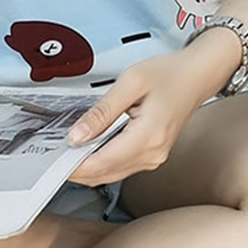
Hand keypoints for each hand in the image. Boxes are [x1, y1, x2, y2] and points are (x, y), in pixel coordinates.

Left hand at [66, 35, 240, 186]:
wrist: (197, 75)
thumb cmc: (169, 73)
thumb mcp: (131, 82)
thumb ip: (102, 111)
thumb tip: (77, 135)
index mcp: (148, 136)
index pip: (101, 163)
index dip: (73, 165)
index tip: (51, 158)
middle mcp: (152, 154)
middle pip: (104, 173)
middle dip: (75, 167)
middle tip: (51, 153)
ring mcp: (153, 157)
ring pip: (110, 173)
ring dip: (87, 166)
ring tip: (64, 148)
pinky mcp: (152, 155)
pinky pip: (120, 166)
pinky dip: (101, 160)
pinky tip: (88, 145)